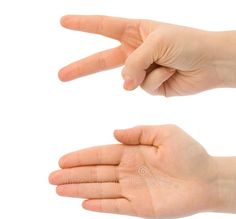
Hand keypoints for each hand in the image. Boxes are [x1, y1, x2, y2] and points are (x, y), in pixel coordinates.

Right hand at [49, 125, 217, 218]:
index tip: (62, 160)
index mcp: (133, 153)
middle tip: (51, 177)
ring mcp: (132, 191)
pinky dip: (99, 205)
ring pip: (100, 190)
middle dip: (73, 175)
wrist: (208, 180)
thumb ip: (139, 132)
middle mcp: (128, 172)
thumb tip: (114, 133)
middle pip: (95, 174)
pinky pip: (115, 206)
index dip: (81, 158)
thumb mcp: (165, 133)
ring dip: (79, 190)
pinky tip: (83, 203)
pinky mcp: (139, 208)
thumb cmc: (191, 154)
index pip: (100, 155)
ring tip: (59, 189)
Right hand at [58, 15, 235, 94]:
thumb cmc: (188, 43)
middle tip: (60, 76)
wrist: (210, 63)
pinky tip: (171, 75)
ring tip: (165, 66)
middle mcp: (136, 50)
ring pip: (128, 80)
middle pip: (101, 61)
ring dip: (144, 74)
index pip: (103, 26)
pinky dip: (157, 82)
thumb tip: (123, 83)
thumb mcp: (157, 42)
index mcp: (135, 31)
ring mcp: (142, 70)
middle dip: (81, 68)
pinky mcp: (151, 86)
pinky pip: (143, 89)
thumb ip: (134, 62)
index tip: (63, 22)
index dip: (82, 24)